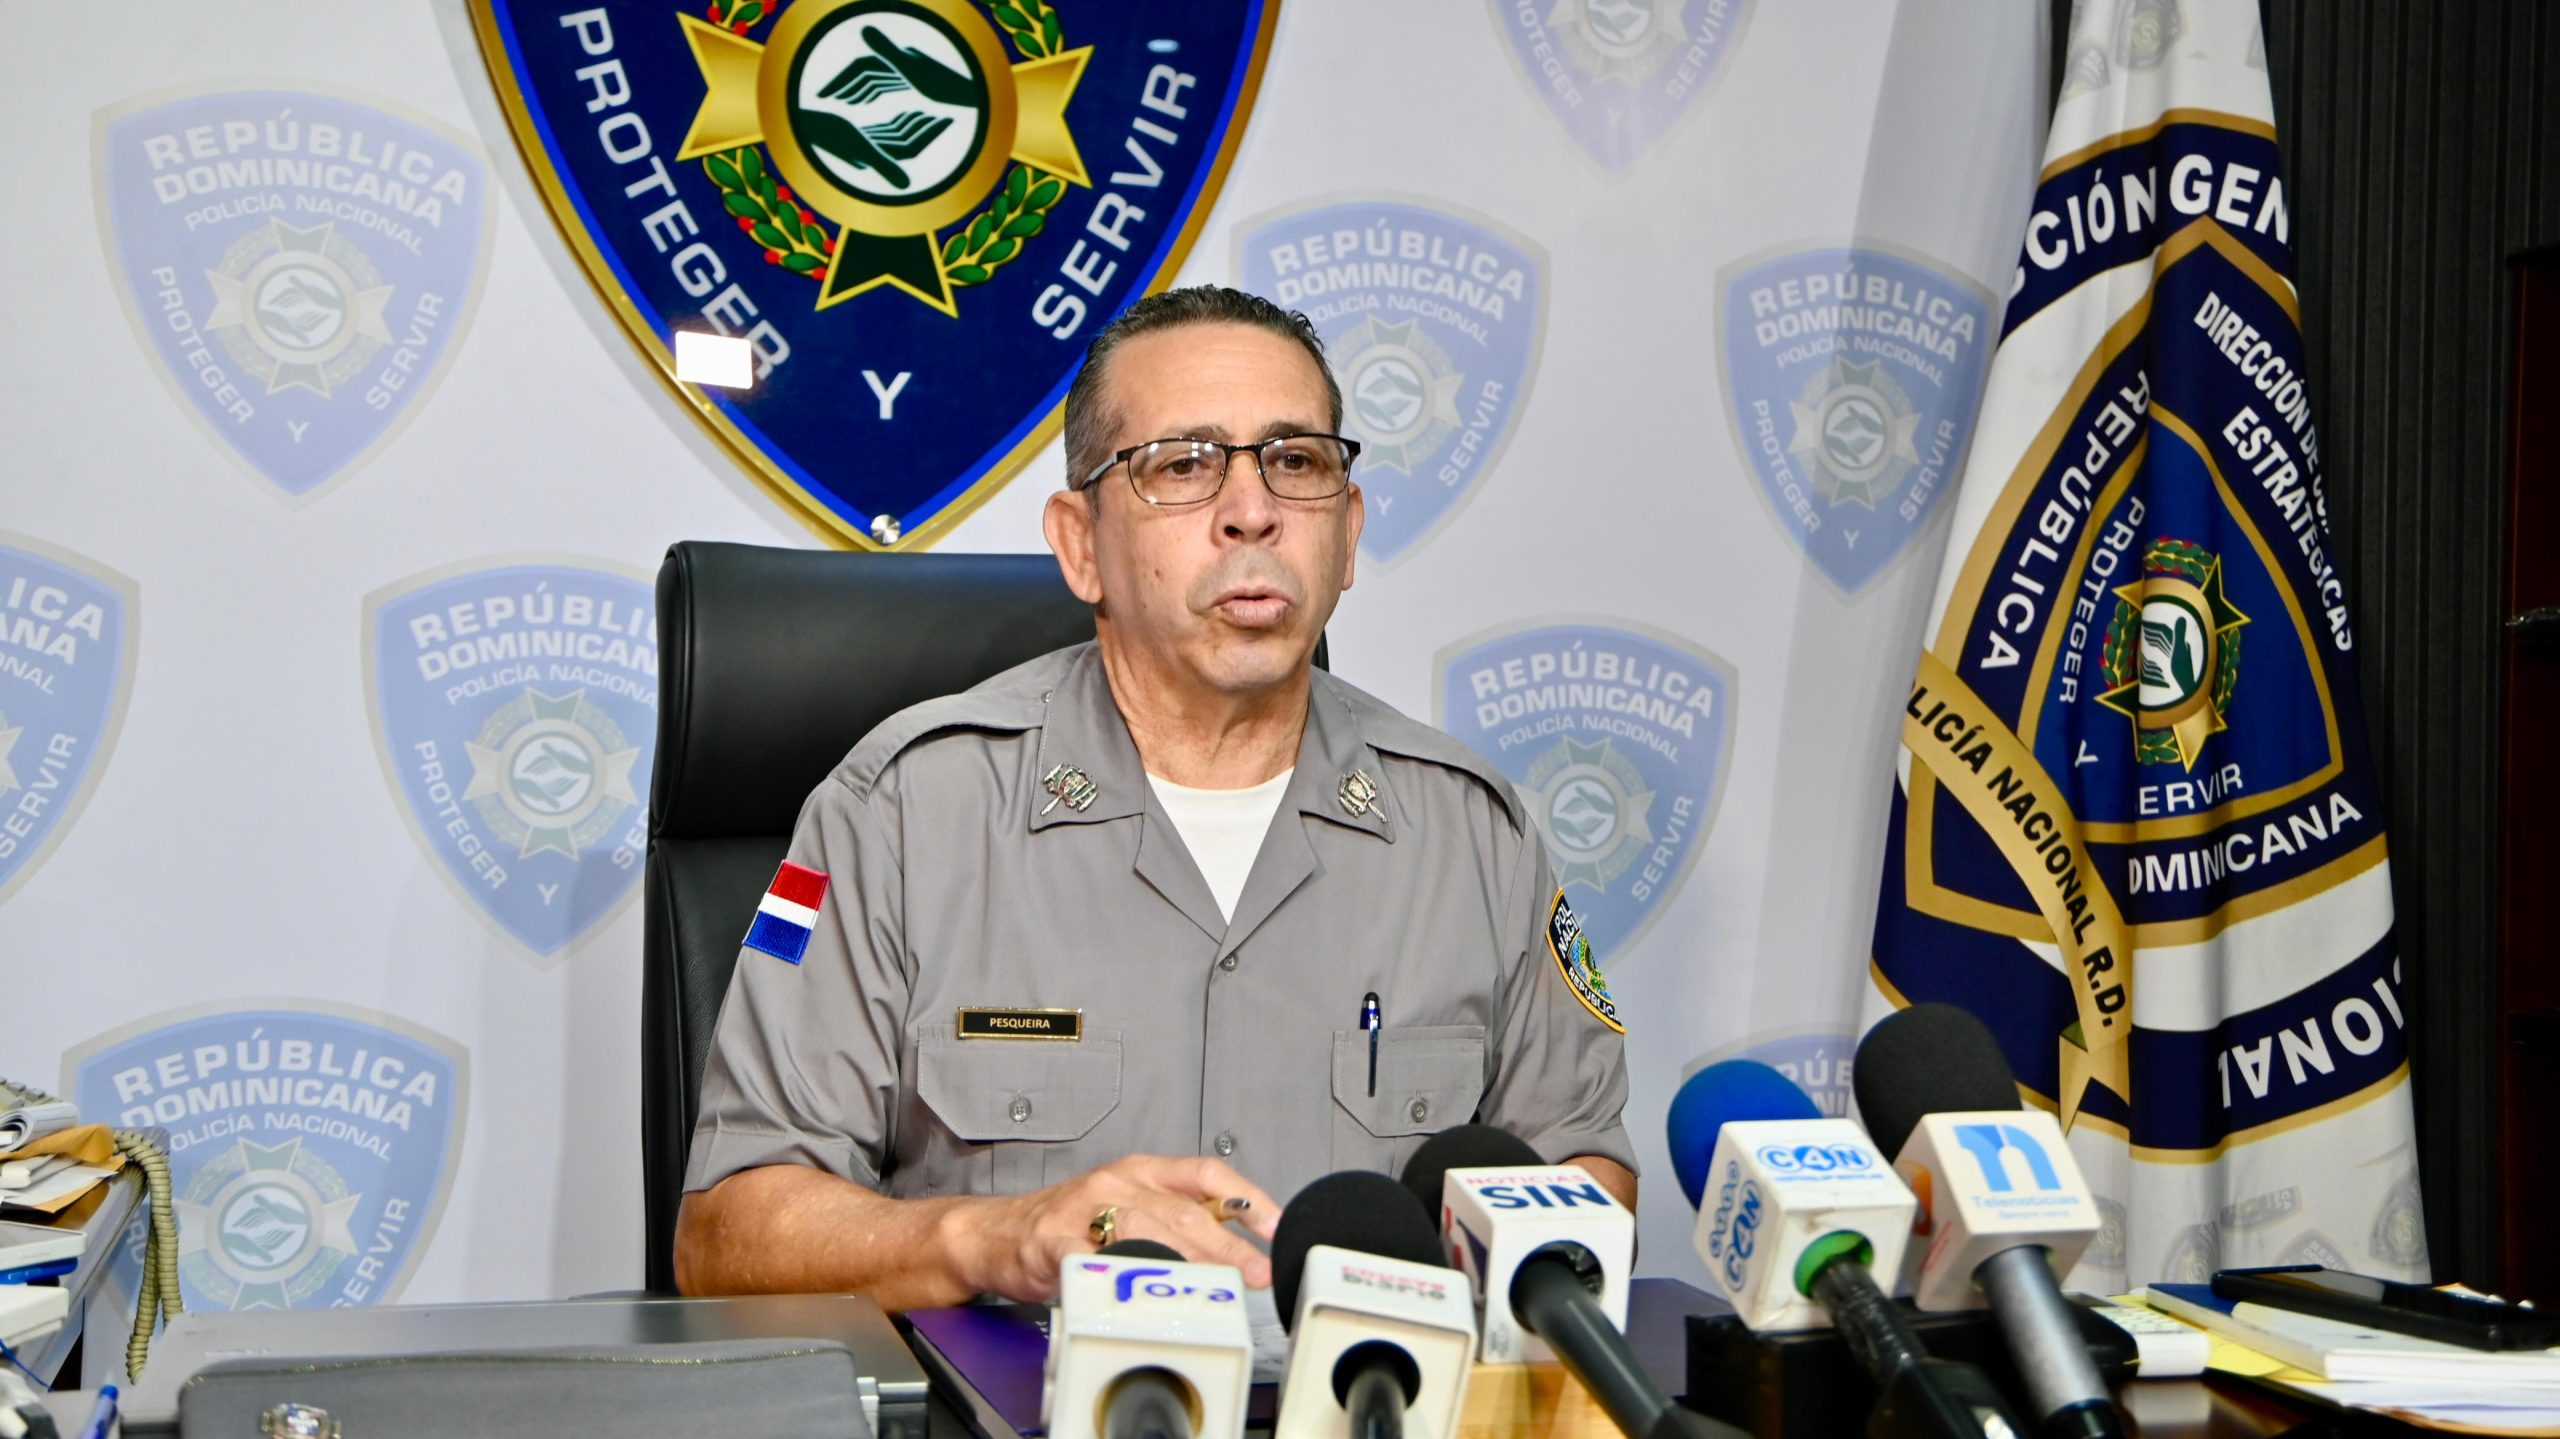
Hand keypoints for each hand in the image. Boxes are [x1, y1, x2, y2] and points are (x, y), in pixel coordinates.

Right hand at [957, 1155, 1281, 1301]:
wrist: (997, 1233)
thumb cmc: (1067, 1224)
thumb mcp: (1128, 1206)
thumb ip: (1175, 1219)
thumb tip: (1235, 1243)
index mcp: (1141, 1172)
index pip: (1205, 1173)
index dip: (1245, 1197)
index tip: (1274, 1224)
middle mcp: (1118, 1183)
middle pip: (1183, 1211)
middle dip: (1226, 1246)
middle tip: (1253, 1272)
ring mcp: (1085, 1210)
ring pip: (1145, 1231)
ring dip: (1185, 1263)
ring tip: (1211, 1287)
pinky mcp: (1055, 1241)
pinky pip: (1092, 1261)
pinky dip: (1118, 1277)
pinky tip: (1140, 1293)